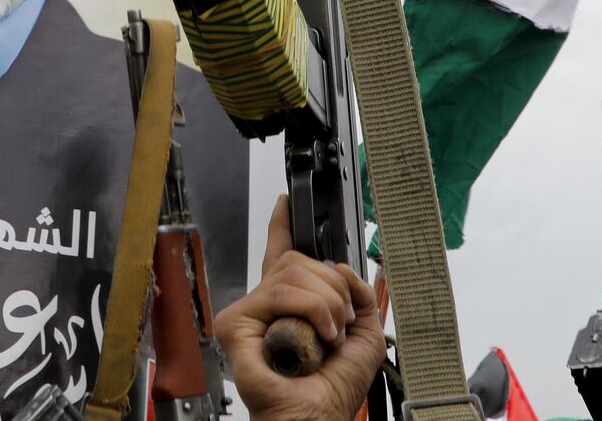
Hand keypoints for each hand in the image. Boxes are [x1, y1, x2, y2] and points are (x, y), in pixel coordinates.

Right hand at [213, 196, 385, 420]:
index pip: (282, 254)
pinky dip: (309, 311)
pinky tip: (316, 337)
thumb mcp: (365, 333)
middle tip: (339, 322)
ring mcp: (250, 313)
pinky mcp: (237, 324)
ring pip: (291, 272)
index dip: (282, 225)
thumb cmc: (332, 388)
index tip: (286, 203)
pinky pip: (277, 293)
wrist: (317, 414)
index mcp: (293, 304)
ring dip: (326, 303)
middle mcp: (268, 305)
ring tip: (329, 336)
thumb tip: (344, 268)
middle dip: (332, 287)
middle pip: (297, 259)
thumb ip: (360, 295)